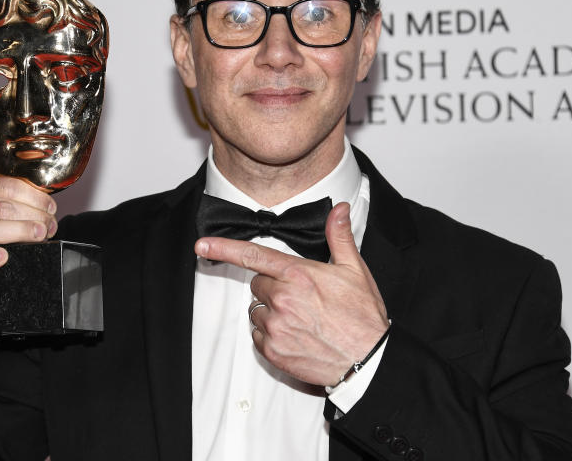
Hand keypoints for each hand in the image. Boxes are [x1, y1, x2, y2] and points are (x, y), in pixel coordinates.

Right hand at [0, 176, 57, 292]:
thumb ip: (22, 201)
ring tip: (37, 235)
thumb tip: (48, 205)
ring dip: (18, 232)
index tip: (49, 207)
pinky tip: (3, 256)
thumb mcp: (4, 209)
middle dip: (30, 215)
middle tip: (47, 224)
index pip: (6, 187)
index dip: (33, 197)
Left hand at [195, 202, 388, 386]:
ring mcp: (275, 326)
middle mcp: (282, 299)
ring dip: (271, 312)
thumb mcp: (354, 271)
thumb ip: (339, 237)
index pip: (253, 255)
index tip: (202, 244)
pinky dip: (271, 335)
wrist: (368, 360)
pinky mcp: (273, 350)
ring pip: (256, 310)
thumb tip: (337, 210)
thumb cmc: (362, 317)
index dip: (224, 248)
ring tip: (301, 319)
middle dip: (273, 287)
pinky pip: (258, 335)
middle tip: (301, 297)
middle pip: (258, 284)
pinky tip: (295, 335)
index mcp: (298, 275)